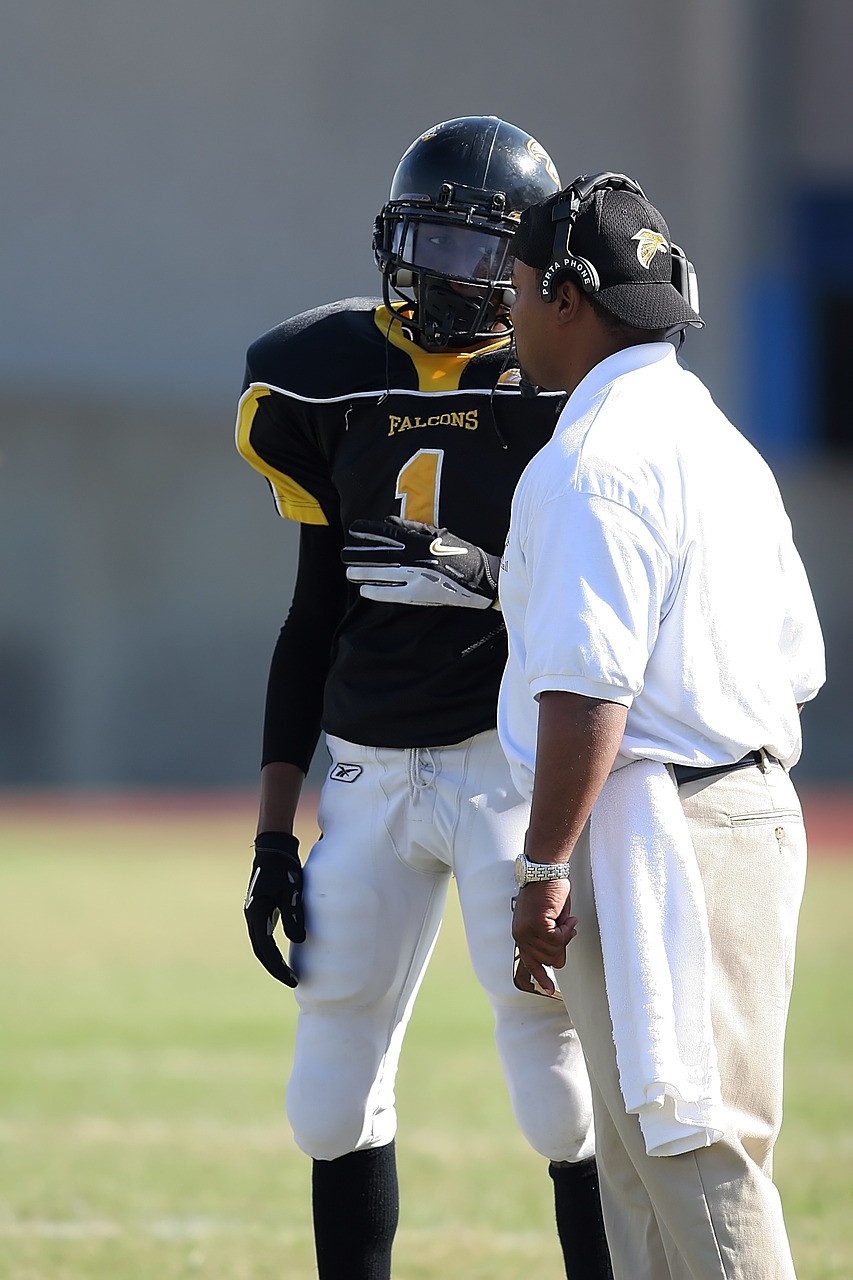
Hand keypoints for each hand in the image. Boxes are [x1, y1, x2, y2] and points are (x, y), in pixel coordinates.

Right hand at [244, 831, 304, 985]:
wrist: (273, 850)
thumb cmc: (284, 869)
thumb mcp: (293, 891)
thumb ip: (294, 914)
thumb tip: (299, 940)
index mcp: (257, 913)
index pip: (266, 949)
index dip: (278, 966)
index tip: (292, 979)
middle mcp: (252, 916)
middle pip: (261, 951)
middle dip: (275, 968)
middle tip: (292, 981)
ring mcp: (254, 913)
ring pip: (260, 944)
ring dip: (271, 960)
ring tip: (288, 973)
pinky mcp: (259, 910)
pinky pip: (263, 936)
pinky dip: (270, 949)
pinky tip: (282, 955)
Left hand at [341, 516, 498, 608]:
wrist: (481, 577)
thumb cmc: (460, 552)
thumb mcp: (438, 534)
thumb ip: (412, 529)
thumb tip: (389, 523)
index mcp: (419, 541)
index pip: (387, 534)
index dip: (368, 532)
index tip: (353, 530)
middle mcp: (415, 558)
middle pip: (380, 555)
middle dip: (359, 554)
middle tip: (343, 554)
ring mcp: (416, 577)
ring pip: (383, 574)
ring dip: (363, 573)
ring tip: (348, 572)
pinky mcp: (420, 594)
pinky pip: (393, 593)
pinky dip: (378, 592)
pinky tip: (364, 591)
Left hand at [511, 880, 576, 995]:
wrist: (544, 871)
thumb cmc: (548, 892)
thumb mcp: (550, 922)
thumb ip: (552, 941)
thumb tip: (559, 961)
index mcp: (522, 935)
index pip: (529, 963)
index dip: (541, 977)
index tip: (549, 990)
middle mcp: (521, 936)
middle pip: (549, 960)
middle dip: (563, 946)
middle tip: (567, 928)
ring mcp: (527, 931)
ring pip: (555, 950)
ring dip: (566, 936)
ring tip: (565, 920)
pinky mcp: (537, 924)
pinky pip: (558, 939)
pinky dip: (567, 929)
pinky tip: (567, 918)